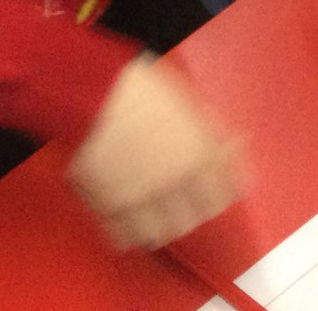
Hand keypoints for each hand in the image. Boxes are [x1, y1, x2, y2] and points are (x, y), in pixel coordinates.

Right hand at [68, 57, 242, 250]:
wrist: (87, 88)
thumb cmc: (136, 82)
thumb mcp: (183, 97)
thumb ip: (208, 128)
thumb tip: (230, 144)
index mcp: (198, 153)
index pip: (222, 195)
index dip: (221, 191)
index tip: (217, 185)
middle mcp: (172, 182)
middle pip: (192, 220)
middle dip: (189, 210)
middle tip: (182, 198)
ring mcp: (137, 198)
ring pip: (157, 234)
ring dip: (158, 226)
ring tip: (151, 212)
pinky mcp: (104, 205)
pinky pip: (120, 235)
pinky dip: (125, 232)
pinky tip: (123, 218)